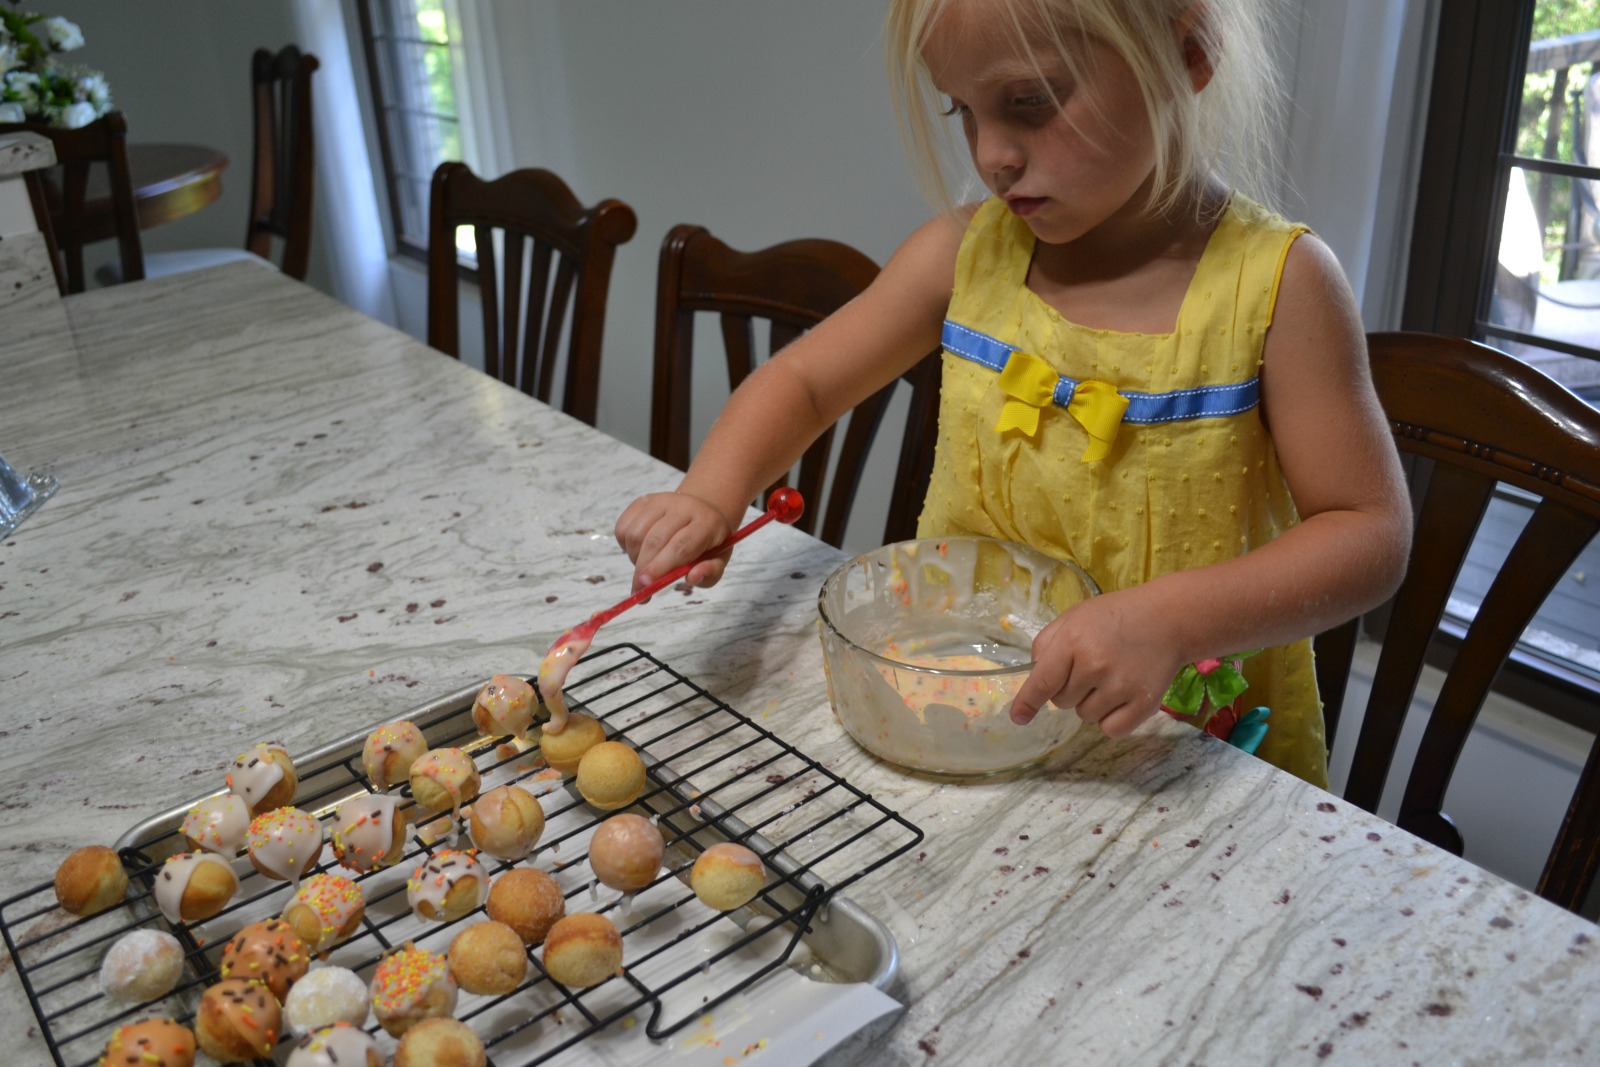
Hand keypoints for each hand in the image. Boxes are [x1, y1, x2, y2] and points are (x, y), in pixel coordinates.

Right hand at [613, 491, 735, 593]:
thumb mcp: (718, 562)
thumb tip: (692, 577)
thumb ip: (709, 573)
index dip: (661, 567)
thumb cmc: (707, 543)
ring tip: (648, 566)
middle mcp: (683, 506)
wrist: (701, 512)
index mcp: (707, 522)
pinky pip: (623, 528)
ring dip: (635, 558)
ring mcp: (660, 500)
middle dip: (643, 569)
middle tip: (639, 589)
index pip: (681, 546)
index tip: (647, 586)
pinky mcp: (643, 501)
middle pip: (655, 541)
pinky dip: (626, 547)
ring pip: (635, 535)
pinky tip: (640, 551)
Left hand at [1009, 590, 1188, 737]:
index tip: (1019, 717)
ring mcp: (1121, 686)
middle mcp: (1095, 665)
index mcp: (1073, 641)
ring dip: (1091, 703)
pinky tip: (1121, 697)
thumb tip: (1034, 676)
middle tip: (1092, 667)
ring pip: (1085, 717)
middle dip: (1069, 689)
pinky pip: (1111, 730)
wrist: (1167, 619)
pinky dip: (1112, 720)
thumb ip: (1046, 644)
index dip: (1027, 702)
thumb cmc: (1115, 616)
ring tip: (1110, 677)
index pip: (1042, 681)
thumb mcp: (1074, 617)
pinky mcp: (1144, 704)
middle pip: (1062, 702)